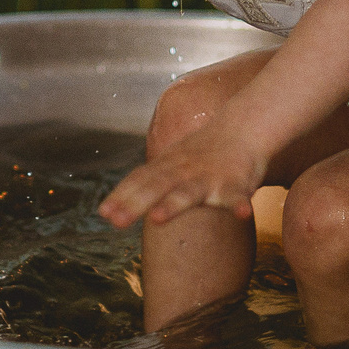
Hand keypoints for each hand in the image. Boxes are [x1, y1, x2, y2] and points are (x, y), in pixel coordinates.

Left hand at [99, 119, 270, 229]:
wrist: (244, 128)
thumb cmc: (203, 152)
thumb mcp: (170, 162)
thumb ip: (144, 183)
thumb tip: (107, 210)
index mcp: (167, 166)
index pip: (140, 180)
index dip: (122, 196)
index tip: (103, 213)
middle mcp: (184, 171)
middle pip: (157, 187)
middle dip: (135, 203)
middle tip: (116, 221)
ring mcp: (209, 178)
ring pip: (189, 192)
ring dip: (173, 204)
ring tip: (157, 218)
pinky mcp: (235, 185)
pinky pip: (238, 197)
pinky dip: (240, 205)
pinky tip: (243, 214)